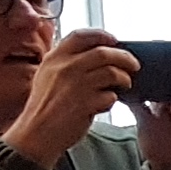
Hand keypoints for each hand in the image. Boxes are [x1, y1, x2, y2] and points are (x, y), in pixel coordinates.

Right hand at [0, 31, 136, 167]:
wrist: (36, 134)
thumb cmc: (45, 107)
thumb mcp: (47, 76)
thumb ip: (66, 63)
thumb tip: (95, 53)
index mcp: (54, 58)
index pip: (81, 36)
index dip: (102, 35)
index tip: (115, 40)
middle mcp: (64, 68)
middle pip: (104, 53)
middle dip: (125, 58)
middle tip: (134, 65)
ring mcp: (75, 86)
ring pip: (112, 73)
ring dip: (124, 79)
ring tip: (125, 85)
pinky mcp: (85, 104)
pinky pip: (110, 96)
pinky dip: (112, 99)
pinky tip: (106, 103)